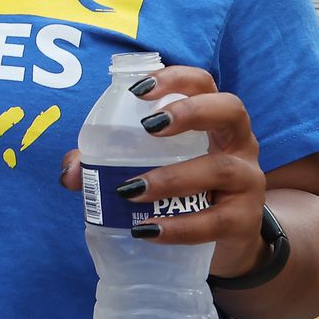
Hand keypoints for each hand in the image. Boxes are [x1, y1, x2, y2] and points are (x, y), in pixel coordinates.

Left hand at [60, 65, 269, 278]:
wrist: (222, 240)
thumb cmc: (181, 190)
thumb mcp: (150, 168)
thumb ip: (106, 163)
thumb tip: (71, 173)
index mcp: (212, 121)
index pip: (204, 83)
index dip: (176, 79)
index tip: (138, 90)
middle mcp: (238, 143)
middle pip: (231, 110)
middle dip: (191, 111)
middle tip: (150, 126)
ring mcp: (248, 180)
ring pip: (222, 168)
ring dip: (173, 177)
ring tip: (131, 190)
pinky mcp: (245, 220)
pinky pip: (217, 221)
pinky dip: (180, 226)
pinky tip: (148, 229)